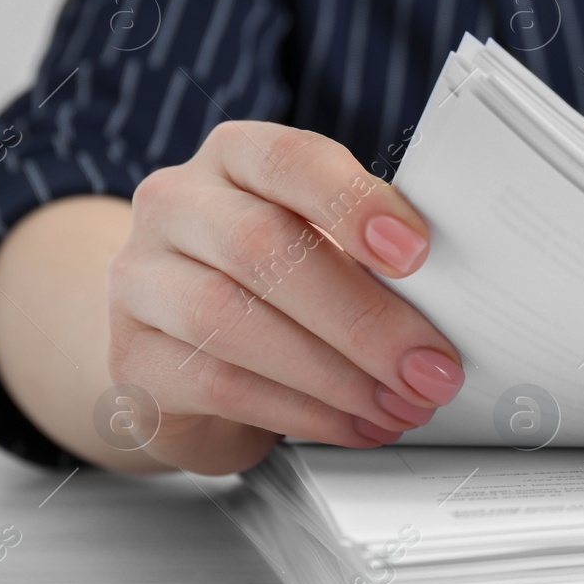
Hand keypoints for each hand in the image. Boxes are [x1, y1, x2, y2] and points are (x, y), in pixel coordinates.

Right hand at [106, 121, 462, 473]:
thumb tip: (452, 298)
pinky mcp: (131, 360)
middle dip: (362, 317)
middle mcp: (176, 204)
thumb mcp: (321, 246)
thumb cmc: (274, 285)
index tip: (416, 252)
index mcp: (236, 158)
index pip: (289, 159)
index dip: (353, 203)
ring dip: (336, 374)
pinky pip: (218, 383)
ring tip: (398, 404)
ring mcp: (140, 280)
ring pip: (232, 321)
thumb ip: (370, 253)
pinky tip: (355, 425)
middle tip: (429, 366)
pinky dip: (303, 412)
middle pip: (263, 247)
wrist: (180, 348)